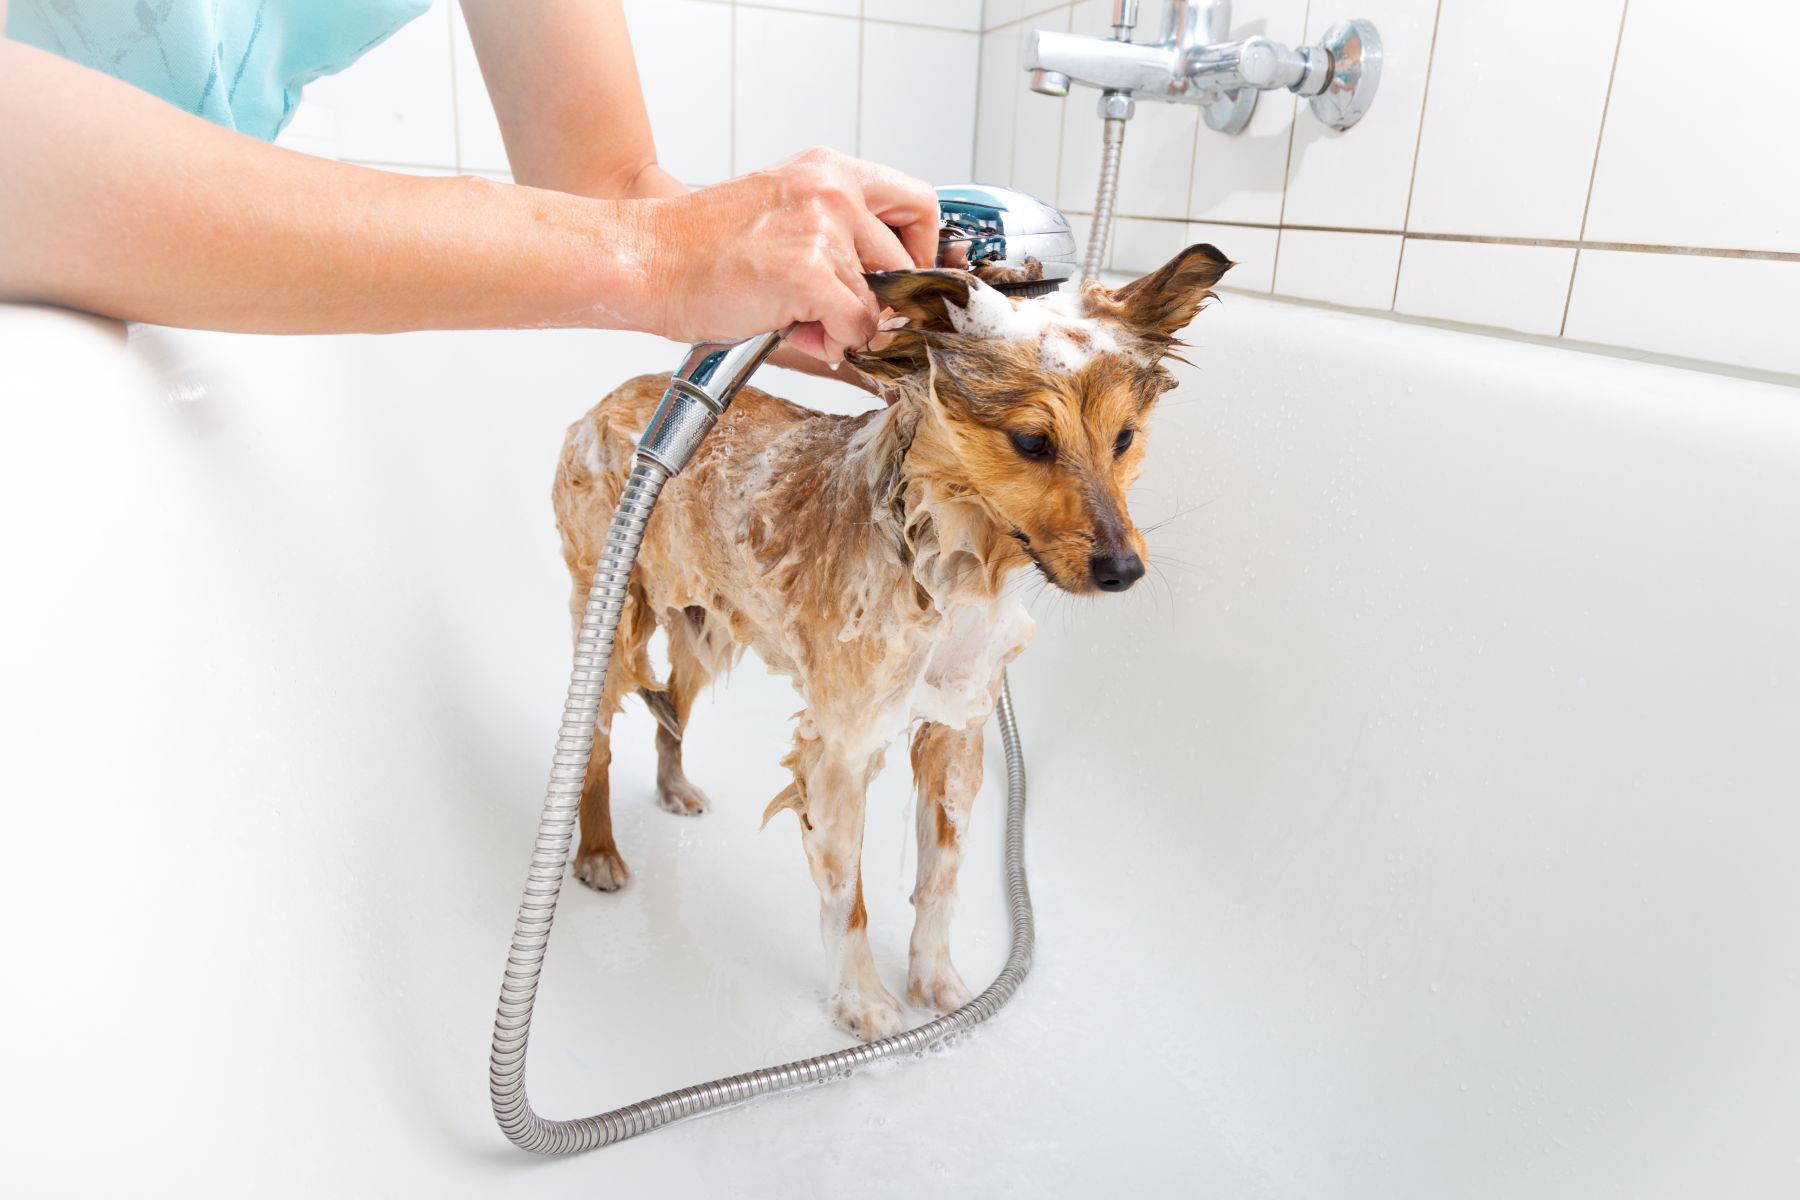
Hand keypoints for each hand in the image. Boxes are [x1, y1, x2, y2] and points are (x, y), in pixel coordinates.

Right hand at [640, 147, 937, 362]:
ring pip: (880, 301)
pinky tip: (795, 329)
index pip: (917, 202)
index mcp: (828, 170)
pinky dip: (834, 342)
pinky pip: (858, 325)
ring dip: (847, 324)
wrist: (647, 260)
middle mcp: (833, 189)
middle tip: (836, 311)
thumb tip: (889, 299)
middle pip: (909, 261)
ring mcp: (824, 228)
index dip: (919, 251)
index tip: (899, 279)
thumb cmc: (702, 249)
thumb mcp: (783, 216)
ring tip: (798, 317)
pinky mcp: (811, 271)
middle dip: (881, 300)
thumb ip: (838, 240)